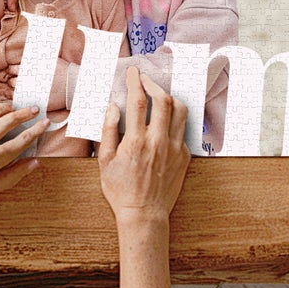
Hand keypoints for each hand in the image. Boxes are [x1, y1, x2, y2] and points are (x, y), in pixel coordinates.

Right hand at [98, 68, 189, 224]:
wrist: (144, 214)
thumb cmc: (121, 190)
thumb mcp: (104, 161)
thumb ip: (108, 130)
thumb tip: (113, 107)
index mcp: (136, 141)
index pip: (138, 101)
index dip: (135, 81)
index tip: (133, 73)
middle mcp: (158, 142)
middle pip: (163, 100)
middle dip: (153, 84)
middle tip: (145, 79)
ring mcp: (174, 149)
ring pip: (180, 111)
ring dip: (169, 97)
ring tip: (158, 95)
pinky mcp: (184, 157)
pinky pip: (183, 129)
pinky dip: (175, 118)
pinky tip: (165, 119)